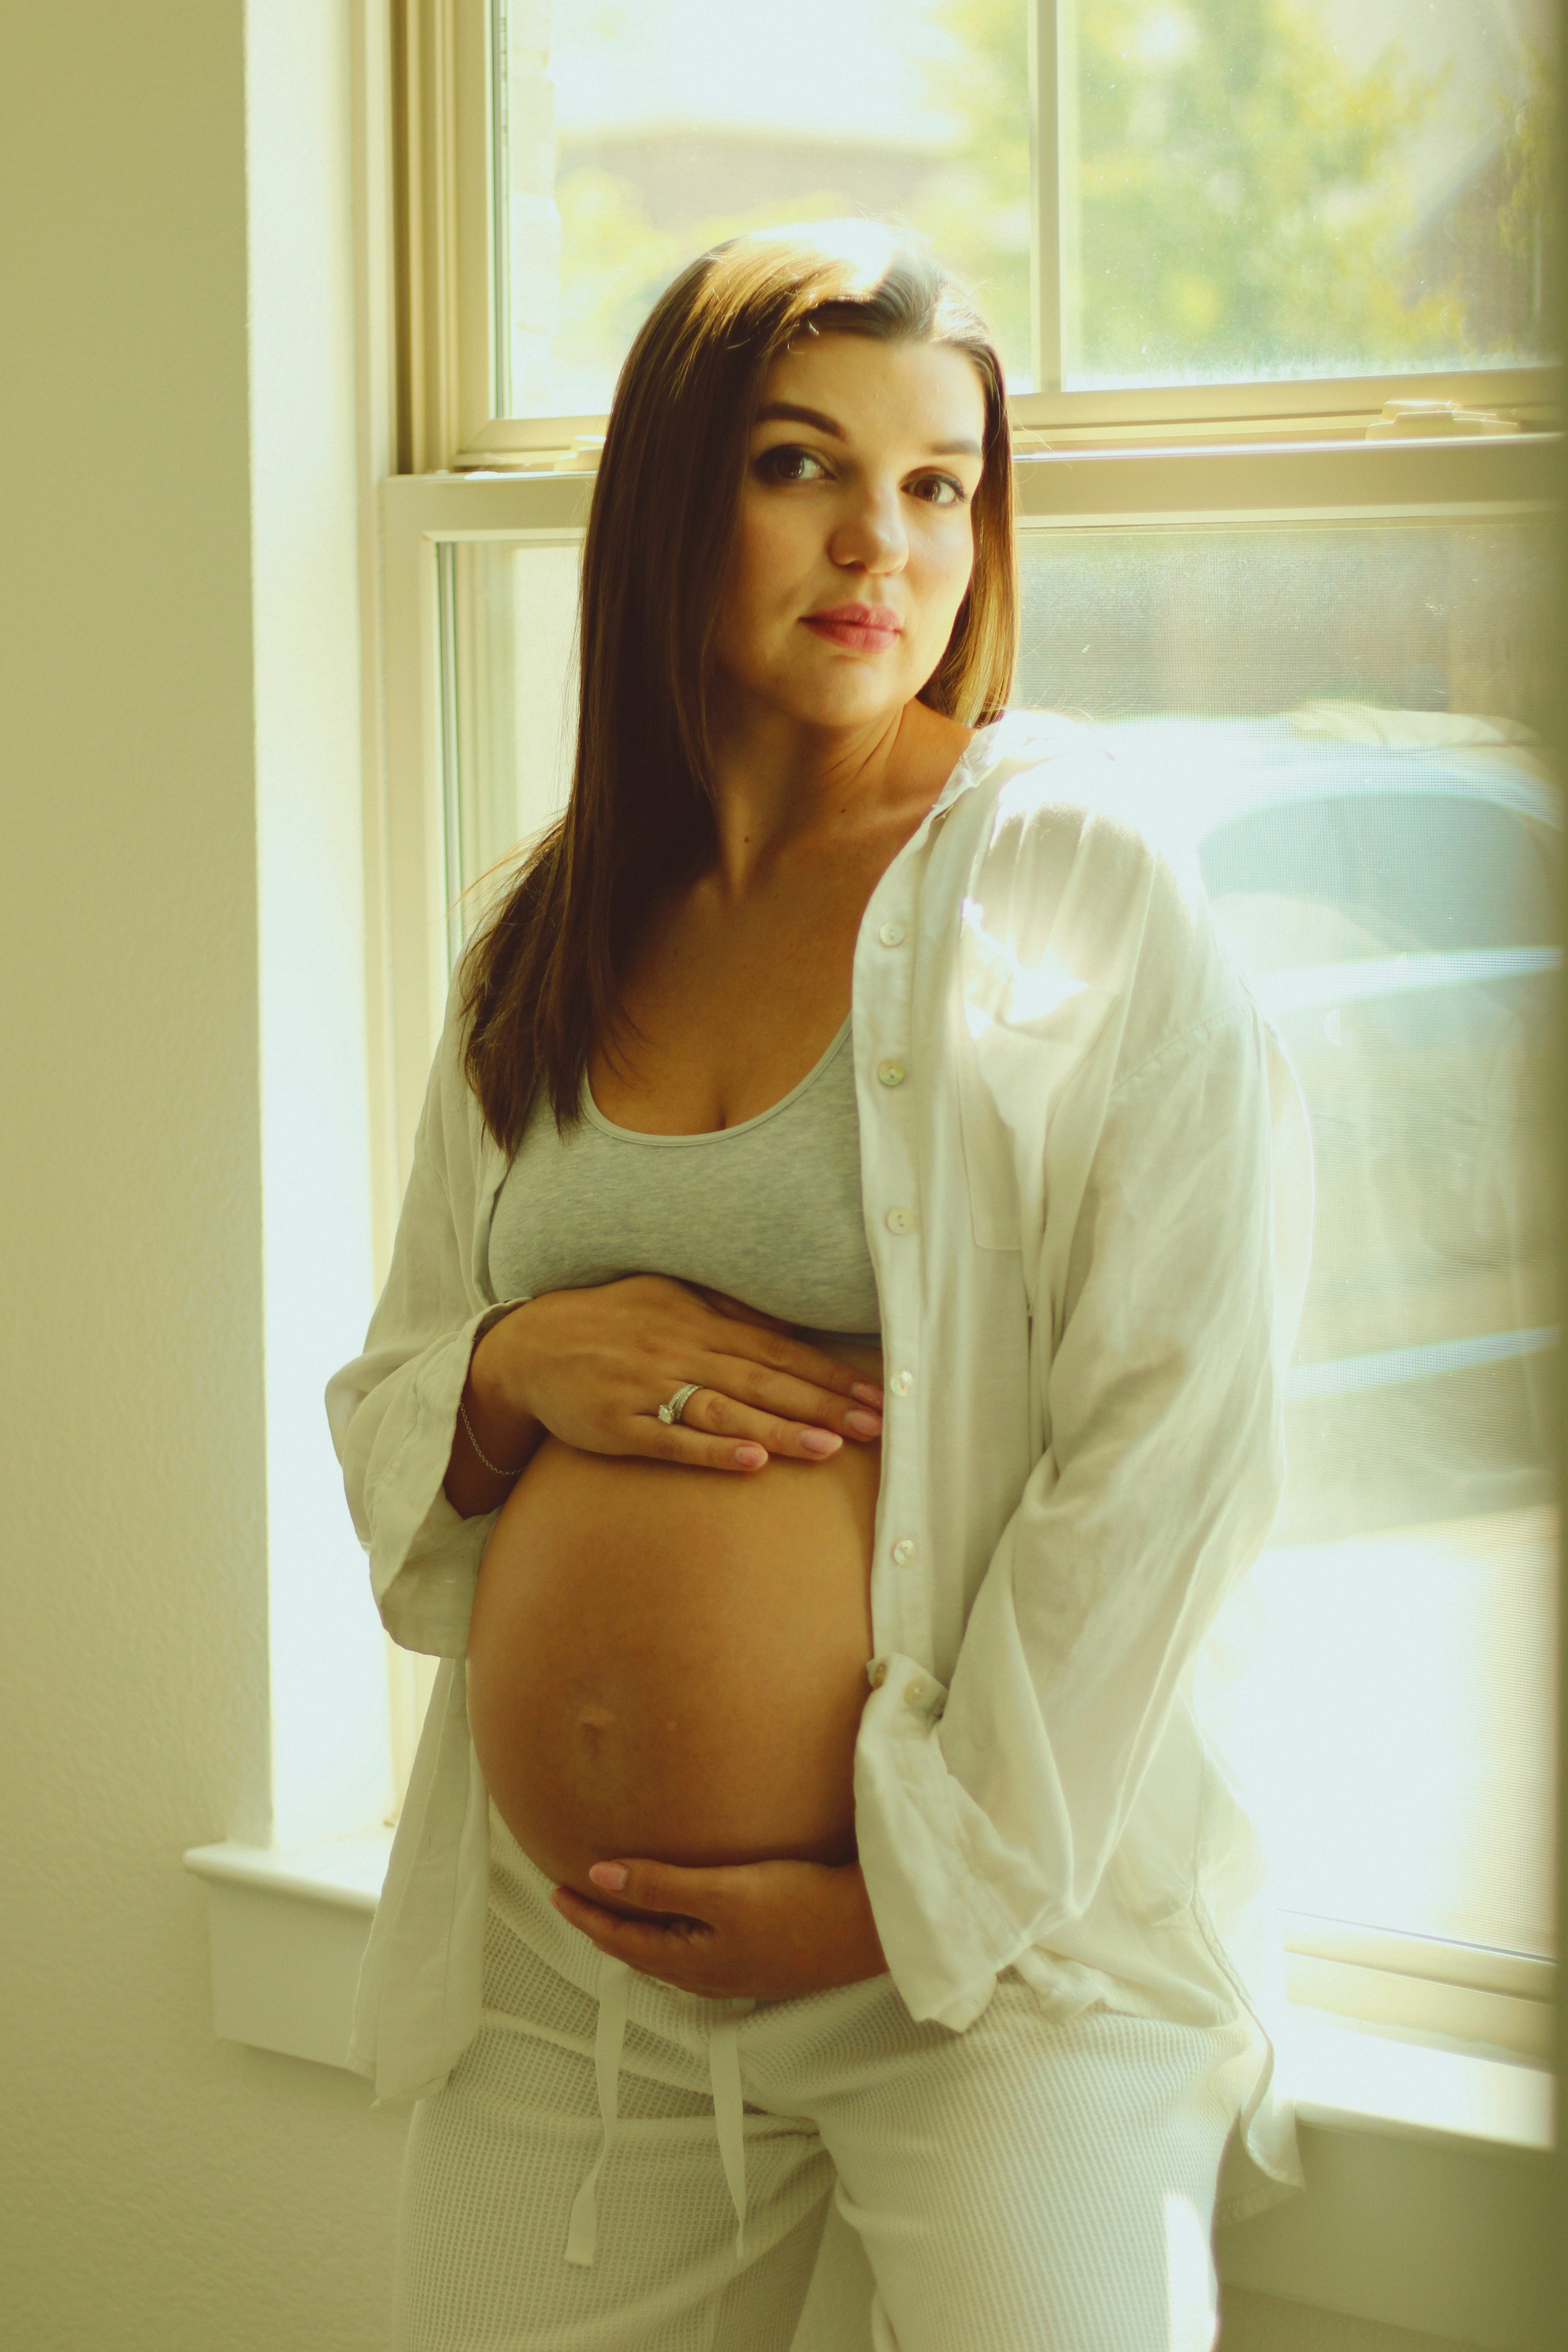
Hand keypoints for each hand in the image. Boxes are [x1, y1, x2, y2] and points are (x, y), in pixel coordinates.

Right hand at [478, 1275, 883, 1474]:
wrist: (528, 1345)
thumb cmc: (608, 1321)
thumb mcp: (668, 1297)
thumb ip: (725, 1313)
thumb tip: (788, 1329)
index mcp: (697, 1321)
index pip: (777, 1348)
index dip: (828, 1373)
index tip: (875, 1394)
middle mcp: (678, 1350)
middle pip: (762, 1379)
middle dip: (821, 1404)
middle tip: (873, 1426)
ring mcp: (646, 1388)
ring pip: (723, 1409)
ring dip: (777, 1429)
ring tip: (827, 1449)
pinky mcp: (617, 1425)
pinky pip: (670, 1440)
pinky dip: (711, 1451)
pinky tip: (750, 1463)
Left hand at [548, 1854, 888, 1999]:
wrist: (867, 1931)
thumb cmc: (797, 1907)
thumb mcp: (722, 1891)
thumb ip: (660, 1884)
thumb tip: (599, 1874)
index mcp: (690, 1962)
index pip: (618, 1938)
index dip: (584, 1914)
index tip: (555, 1888)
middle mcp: (705, 1974)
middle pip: (638, 1950)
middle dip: (604, 1923)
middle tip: (575, 1895)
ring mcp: (733, 1970)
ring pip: (665, 1951)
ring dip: (635, 1928)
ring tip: (617, 1901)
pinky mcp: (757, 1958)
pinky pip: (694, 1948)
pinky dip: (669, 1928)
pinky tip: (681, 1913)